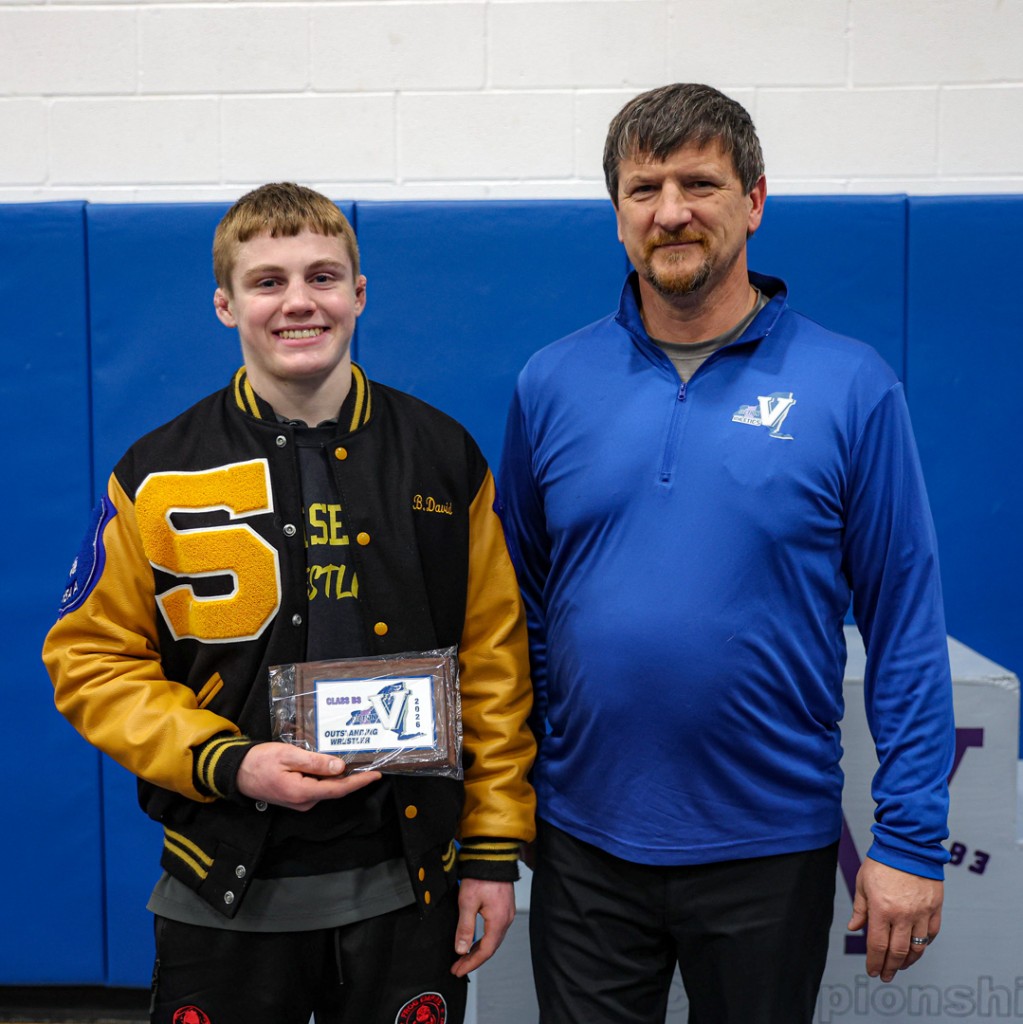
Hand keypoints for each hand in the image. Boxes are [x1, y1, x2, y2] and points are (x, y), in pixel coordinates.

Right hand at [235, 742, 380, 810]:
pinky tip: (333, 765)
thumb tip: (339, 767)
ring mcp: (300, 802)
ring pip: (326, 788)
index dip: (359, 782)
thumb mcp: (288, 756)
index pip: (338, 789)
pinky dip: (328, 777)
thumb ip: (314, 763)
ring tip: (356, 760)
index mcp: (302, 792)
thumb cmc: (260, 761)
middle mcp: (304, 802)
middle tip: (370, 762)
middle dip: (354, 777)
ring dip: (340, 777)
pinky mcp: (297, 797)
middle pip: (335, 789)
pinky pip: (317, 787)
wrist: (237, 772)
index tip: (376, 774)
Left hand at [450, 879, 515, 976]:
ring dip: (478, 951)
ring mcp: (507, 913)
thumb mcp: (467, 902)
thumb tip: (461, 949)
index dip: (471, 964)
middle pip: (490, 948)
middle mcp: (506, 919)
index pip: (485, 951)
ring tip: (463, 958)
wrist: (492, 856)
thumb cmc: (481, 875)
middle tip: (458, 968)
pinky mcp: (504, 908)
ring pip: (493, 940)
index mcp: (498, 921)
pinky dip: (484, 940)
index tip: (458, 970)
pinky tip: (475, 942)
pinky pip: (495, 931)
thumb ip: (465, 927)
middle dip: (473, 960)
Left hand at [848, 857, 942, 981]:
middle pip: (897, 952)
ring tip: (900, 966)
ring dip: (908, 962)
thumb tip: (854, 928)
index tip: (872, 971)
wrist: (908, 845)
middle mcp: (902, 915)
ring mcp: (921, 913)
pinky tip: (916, 948)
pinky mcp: (935, 908)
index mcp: (881, 909)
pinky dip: (924, 945)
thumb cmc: (882, 861)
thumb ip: (860, 909)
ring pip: (917, 948)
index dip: (874, 962)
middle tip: (885, 976)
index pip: (877, 945)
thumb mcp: (863, 883)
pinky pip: (931, 934)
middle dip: (890, 968)